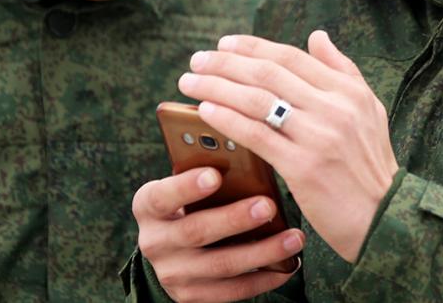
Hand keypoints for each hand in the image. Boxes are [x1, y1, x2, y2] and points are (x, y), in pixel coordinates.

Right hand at [132, 168, 304, 301]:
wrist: (172, 246)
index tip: (215, 175)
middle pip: (197, 231)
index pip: (163, 195)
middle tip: (268, 205)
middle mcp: (154, 241)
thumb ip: (207, 171)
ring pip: (221, 265)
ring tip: (293, 238)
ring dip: (262, 252)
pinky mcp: (191, 295)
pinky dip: (264, 278)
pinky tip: (288, 265)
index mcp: (148, 205)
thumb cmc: (191, 201)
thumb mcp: (186, 183)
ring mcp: (172, 273)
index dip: (187, 187)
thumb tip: (248, 155)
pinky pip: (232, 291)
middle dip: (235, 219)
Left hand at [178, 31, 398, 261]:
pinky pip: (257, 135)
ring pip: (257, 100)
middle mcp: (335, 107)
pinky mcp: (303, 167)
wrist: (384, 217)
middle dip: (225, 63)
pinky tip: (206, 110)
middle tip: (196, 60)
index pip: (291, 57)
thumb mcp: (369, 109)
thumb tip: (317, 35)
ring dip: (216, 87)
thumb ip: (343, 69)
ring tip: (189, 82)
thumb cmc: (370, 165)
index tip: (224, 44)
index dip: (253, 46)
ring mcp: (319, 137)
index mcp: (348, 91)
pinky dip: (227, 119)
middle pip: (268, 74)